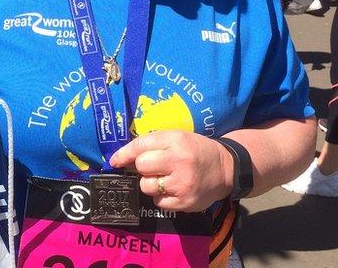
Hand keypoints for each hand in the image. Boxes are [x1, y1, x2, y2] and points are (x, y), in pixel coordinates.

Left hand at [110, 130, 232, 211]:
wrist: (225, 168)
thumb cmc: (194, 150)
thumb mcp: (176, 137)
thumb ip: (153, 144)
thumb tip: (124, 157)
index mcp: (175, 140)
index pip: (141, 146)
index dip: (124, 154)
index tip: (114, 161)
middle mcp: (179, 161)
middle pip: (142, 166)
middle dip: (142, 168)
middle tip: (152, 167)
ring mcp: (182, 184)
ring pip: (147, 186)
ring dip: (150, 183)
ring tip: (163, 178)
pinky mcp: (186, 202)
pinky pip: (158, 202)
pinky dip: (160, 197)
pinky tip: (172, 189)